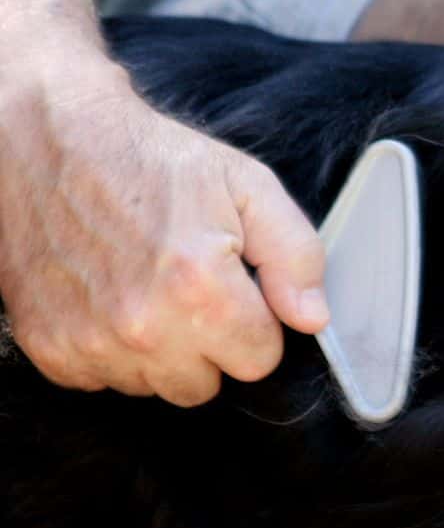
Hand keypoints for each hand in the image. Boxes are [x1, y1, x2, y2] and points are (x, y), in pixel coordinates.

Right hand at [0, 69, 327, 405]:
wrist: (50, 140)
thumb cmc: (151, 160)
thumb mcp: (248, 188)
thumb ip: (295, 256)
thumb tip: (312, 317)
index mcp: (199, 288)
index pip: (259, 360)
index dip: (255, 324)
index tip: (235, 290)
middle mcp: (142, 325)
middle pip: (205, 385)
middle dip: (209, 344)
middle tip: (190, 287)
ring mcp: (89, 341)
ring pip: (153, 387)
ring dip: (159, 350)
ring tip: (147, 287)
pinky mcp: (48, 346)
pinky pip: (102, 379)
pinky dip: (110, 349)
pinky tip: (110, 299)